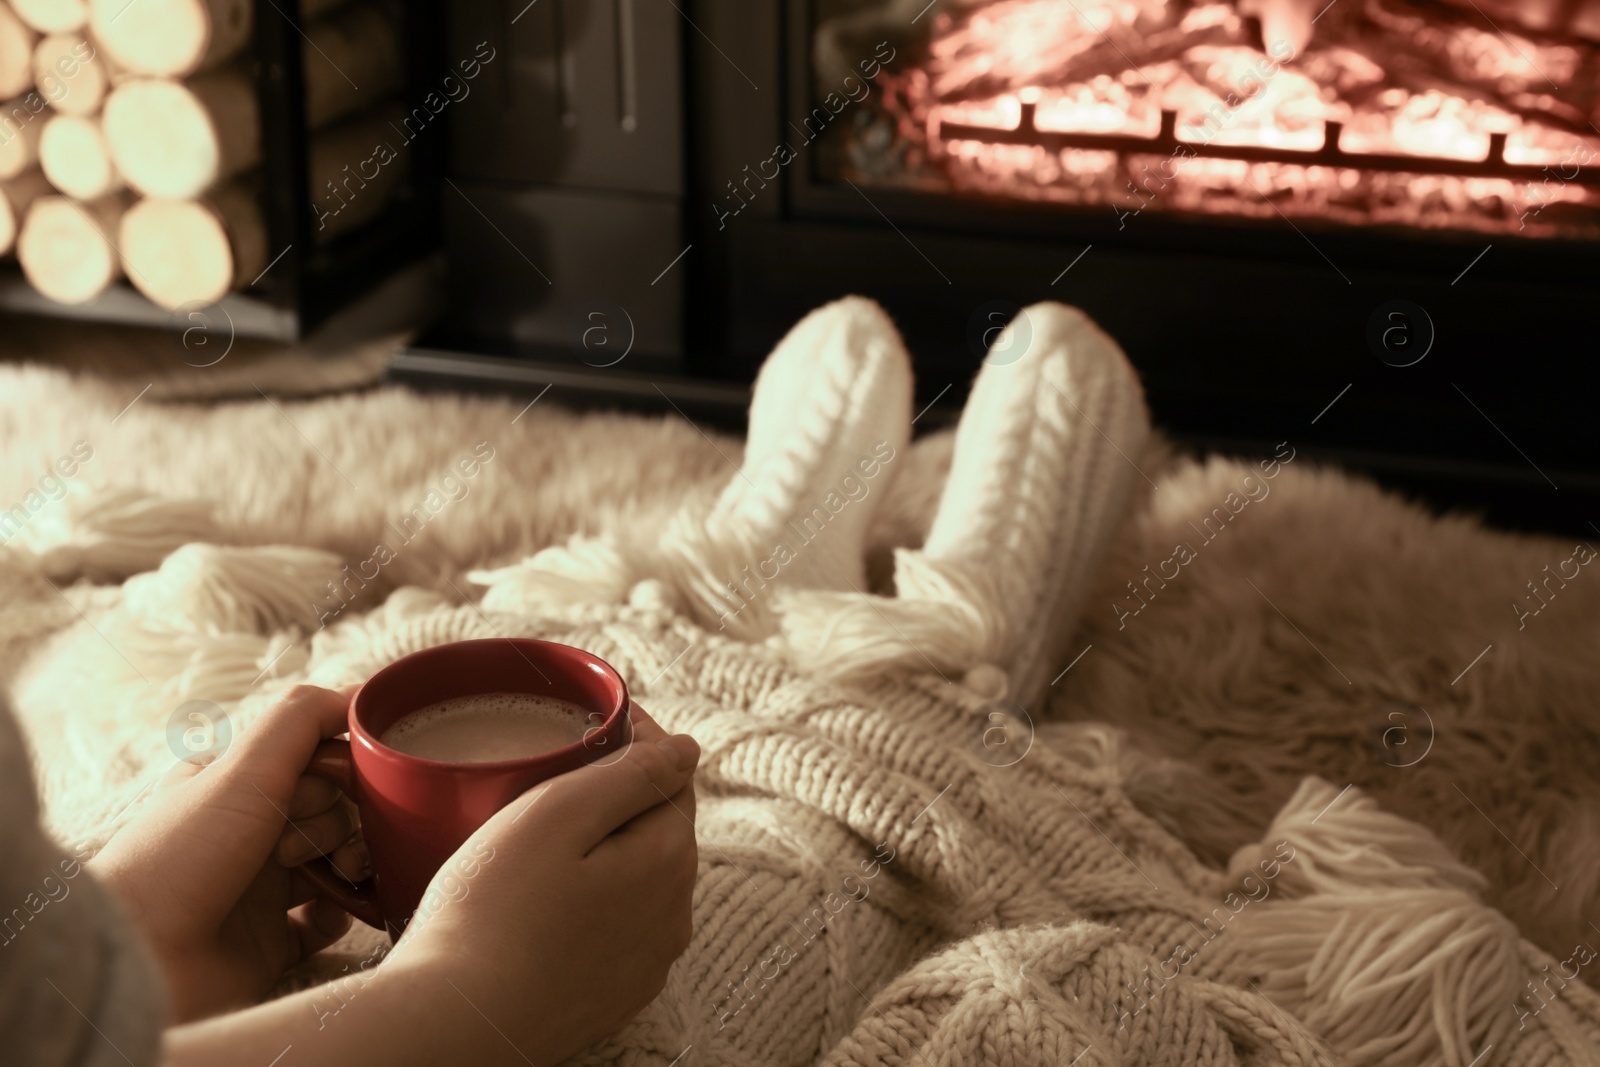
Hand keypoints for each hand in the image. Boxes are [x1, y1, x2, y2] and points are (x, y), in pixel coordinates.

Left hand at [92, 685, 366, 1021]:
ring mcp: (260, 890)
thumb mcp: (242, 769)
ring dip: (352, 860)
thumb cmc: (180, 858)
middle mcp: (246, 833)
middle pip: (332, 808)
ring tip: (342, 873)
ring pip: (336, 858)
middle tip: (306, 843)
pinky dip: (344, 909)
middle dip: (340, 819)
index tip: (346, 781)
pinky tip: (337, 906)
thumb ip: (302, 719)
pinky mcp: (272, 942)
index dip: (338, 768)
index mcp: (232, 786)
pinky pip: (330, 916)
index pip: (312, 759)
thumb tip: (361, 691)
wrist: (140, 963)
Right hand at [381, 704, 700, 1064]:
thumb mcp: (559, 814)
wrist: (453, 1024)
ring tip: (548, 830)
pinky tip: (547, 896)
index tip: (594, 722)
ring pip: (637, 879)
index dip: (638, 742)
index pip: (672, 777)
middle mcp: (674, 916)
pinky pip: (615, 927)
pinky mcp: (612, 996)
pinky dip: (592, 899)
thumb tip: (687, 749)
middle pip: (657, 828)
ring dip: (607, 848)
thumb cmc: (494, 911)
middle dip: (622, 794)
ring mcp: (645, 963)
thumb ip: (632, 773)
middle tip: (562, 768)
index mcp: (670, 861)